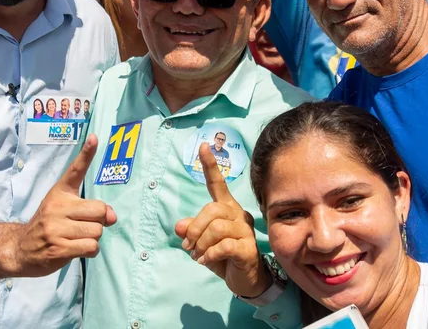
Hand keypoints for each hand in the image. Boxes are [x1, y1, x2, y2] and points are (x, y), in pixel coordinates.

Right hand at [9, 136, 116, 276]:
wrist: (21, 249)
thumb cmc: (49, 226)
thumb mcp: (64, 209)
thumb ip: (91, 209)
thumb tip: (113, 216)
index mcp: (60, 193)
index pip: (75, 170)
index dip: (86, 154)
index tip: (95, 138)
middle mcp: (57, 207)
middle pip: (100, 210)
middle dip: (99, 221)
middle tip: (83, 226)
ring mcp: (56, 229)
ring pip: (97, 231)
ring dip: (92, 238)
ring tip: (75, 238)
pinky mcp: (58, 249)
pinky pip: (91, 247)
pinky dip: (89, 250)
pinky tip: (75, 249)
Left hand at [174, 143, 267, 297]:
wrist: (246, 280)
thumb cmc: (224, 256)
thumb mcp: (202, 243)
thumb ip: (191, 231)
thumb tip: (179, 226)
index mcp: (226, 208)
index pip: (218, 184)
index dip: (210, 165)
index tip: (203, 146)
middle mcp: (238, 215)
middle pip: (212, 210)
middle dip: (195, 228)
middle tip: (188, 245)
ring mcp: (245, 231)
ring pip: (217, 228)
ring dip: (201, 244)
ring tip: (198, 255)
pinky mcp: (248, 249)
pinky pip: (224, 246)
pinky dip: (209, 255)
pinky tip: (206, 261)